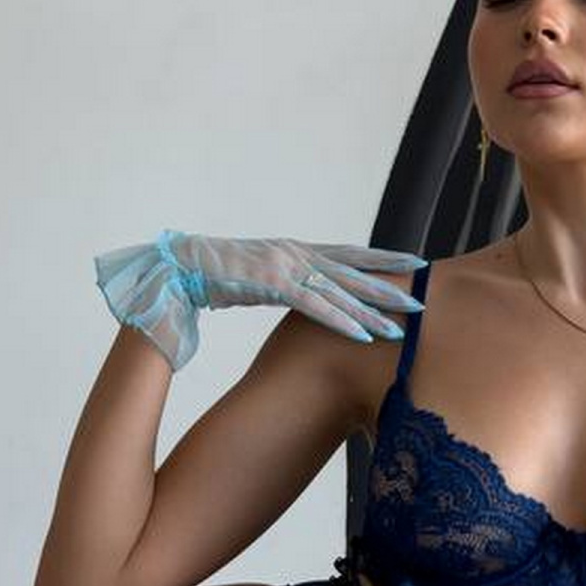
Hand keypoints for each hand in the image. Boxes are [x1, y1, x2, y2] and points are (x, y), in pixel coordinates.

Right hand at [93, 229, 427, 370]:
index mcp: (283, 253)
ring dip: (372, 303)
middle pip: (346, 267)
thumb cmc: (196, 283)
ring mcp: (277, 264)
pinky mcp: (265, 281)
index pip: (338, 257)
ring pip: (336, 286)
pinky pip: (310, 302)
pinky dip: (340, 317)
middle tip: (425, 291)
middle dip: (386, 279)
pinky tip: (366, 332)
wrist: (160, 274)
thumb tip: (283, 297)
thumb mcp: (243, 283)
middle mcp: (286, 253)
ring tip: (408, 319)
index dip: (374, 262)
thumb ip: (267, 285)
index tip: (408, 268)